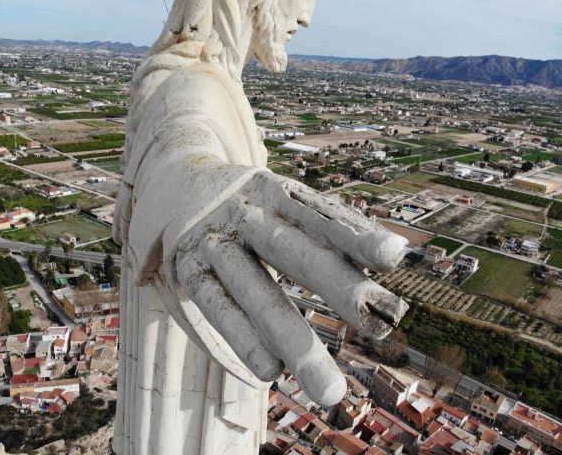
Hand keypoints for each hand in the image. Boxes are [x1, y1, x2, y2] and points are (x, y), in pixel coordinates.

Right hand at [172, 170, 408, 405]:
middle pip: (293, 251)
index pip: (317, 213)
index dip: (354, 233)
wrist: (171, 175)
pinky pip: (215, 306)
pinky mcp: (186, 269)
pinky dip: (241, 338)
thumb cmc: (241, 197)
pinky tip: (270, 369)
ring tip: (329, 391)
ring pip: (255, 291)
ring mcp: (212, 241)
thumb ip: (322, 220)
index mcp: (271, 190)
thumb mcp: (274, 193)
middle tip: (383, 324)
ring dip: (293, 339)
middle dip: (339, 288)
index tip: (395, 256)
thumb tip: (393, 253)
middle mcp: (242, 212)